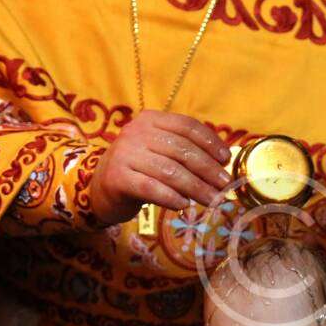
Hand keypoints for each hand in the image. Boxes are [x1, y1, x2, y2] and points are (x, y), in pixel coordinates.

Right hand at [90, 110, 231, 223]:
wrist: (98, 187)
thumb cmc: (139, 170)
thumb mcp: (160, 152)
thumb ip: (184, 151)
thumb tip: (222, 164)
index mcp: (150, 119)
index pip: (187, 126)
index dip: (210, 142)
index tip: (226, 160)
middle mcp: (136, 132)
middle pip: (182, 150)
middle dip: (208, 169)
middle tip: (225, 186)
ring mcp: (125, 154)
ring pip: (170, 171)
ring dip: (196, 188)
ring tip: (212, 200)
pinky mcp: (117, 178)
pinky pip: (151, 188)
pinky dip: (171, 197)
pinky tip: (184, 205)